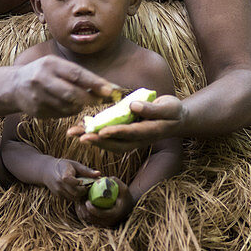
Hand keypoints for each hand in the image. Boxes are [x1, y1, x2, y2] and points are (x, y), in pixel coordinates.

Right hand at [11, 55, 121, 118]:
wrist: (15, 86)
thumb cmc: (44, 73)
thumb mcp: (57, 66)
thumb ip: (77, 75)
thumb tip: (107, 87)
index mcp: (50, 64)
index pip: (76, 74)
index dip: (95, 83)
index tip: (110, 90)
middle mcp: (42, 79)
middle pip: (72, 93)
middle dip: (90, 99)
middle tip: (102, 100)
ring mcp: (38, 96)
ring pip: (68, 106)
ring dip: (80, 106)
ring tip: (82, 101)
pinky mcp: (36, 111)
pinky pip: (60, 114)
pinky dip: (69, 111)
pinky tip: (67, 105)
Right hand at [43, 159, 99, 200]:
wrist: (46, 170)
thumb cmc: (63, 165)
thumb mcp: (74, 164)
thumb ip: (86, 170)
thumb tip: (99, 173)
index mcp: (64, 175)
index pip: (75, 183)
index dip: (83, 184)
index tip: (88, 181)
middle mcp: (60, 185)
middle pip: (76, 193)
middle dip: (84, 191)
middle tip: (88, 187)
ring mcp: (58, 192)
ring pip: (73, 198)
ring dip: (80, 195)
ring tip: (83, 188)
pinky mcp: (58, 196)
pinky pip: (70, 199)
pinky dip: (75, 196)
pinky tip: (77, 190)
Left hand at [68, 95, 184, 152]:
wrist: (176, 120)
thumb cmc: (173, 111)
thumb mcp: (169, 107)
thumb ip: (152, 108)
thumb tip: (132, 106)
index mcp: (150, 132)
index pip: (131, 133)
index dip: (117, 133)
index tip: (102, 131)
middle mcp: (139, 140)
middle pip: (116, 144)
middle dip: (97, 141)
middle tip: (80, 137)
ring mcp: (132, 140)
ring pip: (110, 144)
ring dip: (92, 140)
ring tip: (74, 133)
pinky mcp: (126, 136)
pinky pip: (109, 138)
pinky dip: (95, 135)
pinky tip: (81, 128)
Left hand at [75, 177, 132, 227]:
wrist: (128, 207)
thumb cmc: (125, 197)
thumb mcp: (124, 189)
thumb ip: (116, 182)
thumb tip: (105, 178)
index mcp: (115, 214)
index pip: (101, 214)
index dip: (92, 209)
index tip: (87, 201)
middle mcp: (109, 221)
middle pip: (92, 218)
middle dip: (84, 210)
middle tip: (80, 200)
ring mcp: (105, 224)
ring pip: (89, 220)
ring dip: (82, 212)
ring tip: (80, 202)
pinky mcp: (101, 224)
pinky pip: (89, 221)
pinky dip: (84, 214)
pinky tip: (81, 206)